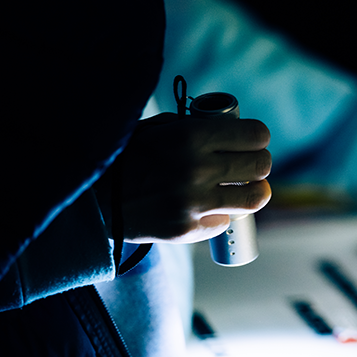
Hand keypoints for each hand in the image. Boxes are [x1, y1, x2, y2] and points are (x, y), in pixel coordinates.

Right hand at [96, 113, 271, 243]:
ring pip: (255, 198)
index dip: (257, 138)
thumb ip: (196, 127)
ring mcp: (195, 202)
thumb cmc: (130, 157)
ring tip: (245, 189)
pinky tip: (207, 207)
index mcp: (191, 136)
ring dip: (254, 192)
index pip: (256, 135)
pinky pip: (226, 220)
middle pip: (261, 166)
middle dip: (259, 164)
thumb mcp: (158, 128)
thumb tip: (234, 129)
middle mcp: (198, 168)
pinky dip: (221, 213)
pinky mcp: (190, 229)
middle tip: (250, 166)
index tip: (252, 142)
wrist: (95, 199)